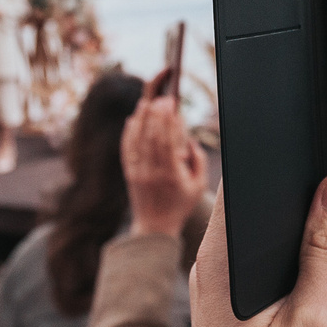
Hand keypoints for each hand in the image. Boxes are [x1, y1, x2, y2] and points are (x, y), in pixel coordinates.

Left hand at [121, 95, 207, 238]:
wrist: (155, 227)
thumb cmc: (180, 205)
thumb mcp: (198, 186)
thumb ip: (199, 160)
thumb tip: (190, 140)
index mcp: (171, 175)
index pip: (168, 142)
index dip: (169, 122)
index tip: (172, 107)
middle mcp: (152, 172)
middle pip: (152, 138)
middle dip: (156, 116)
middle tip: (161, 99)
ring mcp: (138, 173)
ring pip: (138, 141)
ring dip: (141, 120)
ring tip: (145, 102)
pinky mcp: (129, 174)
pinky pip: (127, 149)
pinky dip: (129, 133)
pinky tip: (132, 120)